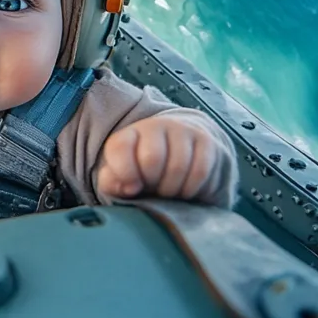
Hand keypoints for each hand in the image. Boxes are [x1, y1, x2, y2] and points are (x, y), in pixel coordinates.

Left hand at [96, 117, 217, 200]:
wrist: (183, 150)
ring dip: (173, 189)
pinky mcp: (205, 141)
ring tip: (170, 191)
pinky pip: (200, 171)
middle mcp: (155, 126)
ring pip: (178, 166)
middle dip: (153, 184)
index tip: (132, 188)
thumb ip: (112, 182)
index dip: (124, 173)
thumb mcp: (123, 177)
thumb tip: (128, 188)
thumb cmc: (148, 171)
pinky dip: (192, 188)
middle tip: (154, 190)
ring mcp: (182, 130)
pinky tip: (186, 190)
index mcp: (129, 134)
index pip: (120, 148)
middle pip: (152, 159)